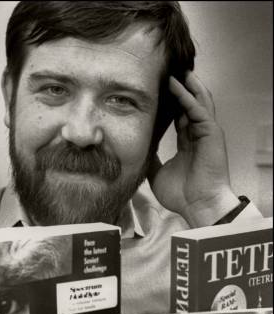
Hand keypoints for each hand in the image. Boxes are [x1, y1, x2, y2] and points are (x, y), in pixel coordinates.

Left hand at [148, 71, 237, 226]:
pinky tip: (176, 85)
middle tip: (165, 71)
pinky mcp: (211, 132)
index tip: (156, 91)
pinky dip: (187, 96)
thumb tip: (140, 151)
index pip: (179, 116)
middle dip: (179, 88)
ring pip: (197, 101)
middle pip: (189, 104)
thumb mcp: (158, 174)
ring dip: (186, 85)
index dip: (169, 103)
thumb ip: (151, 159)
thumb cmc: (182, 195)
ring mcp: (206, 132)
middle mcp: (198, 134)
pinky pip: (198, 109)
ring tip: (174, 69)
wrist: (198, 205)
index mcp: (188, 143)